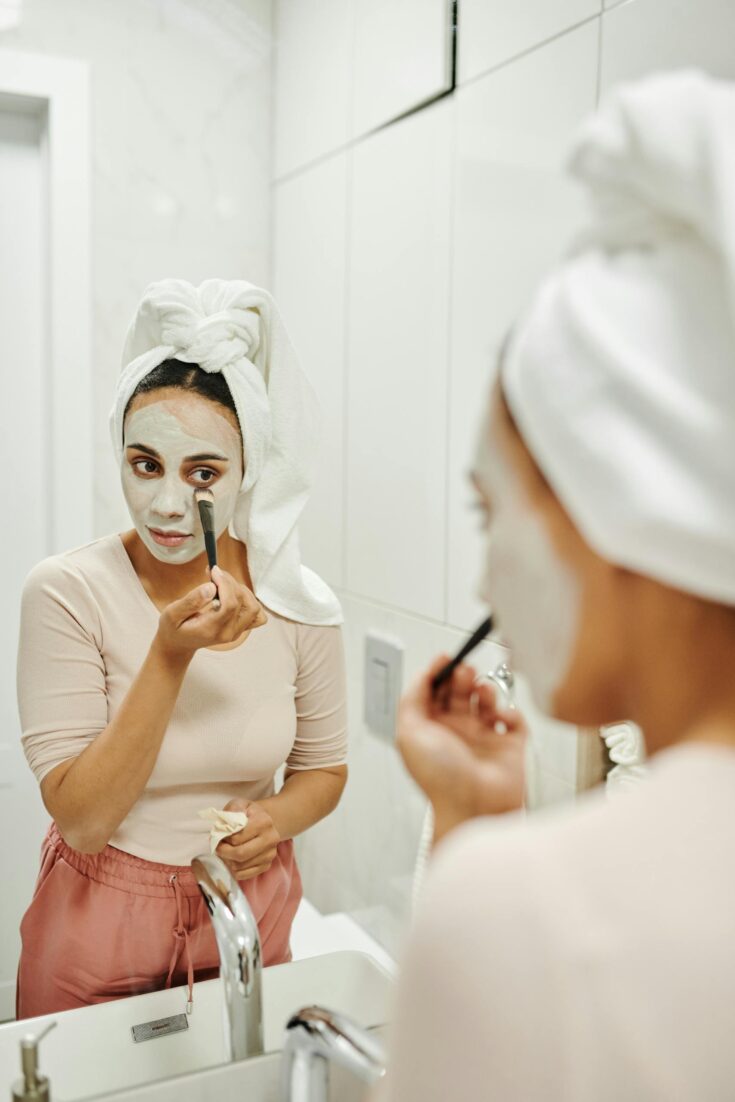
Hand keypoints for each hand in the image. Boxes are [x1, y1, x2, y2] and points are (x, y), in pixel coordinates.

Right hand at [154, 565, 267, 659]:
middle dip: (231, 583)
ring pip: (253, 607)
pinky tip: (233, 594)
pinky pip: (256, 614)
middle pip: (243, 603)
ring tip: (222, 583)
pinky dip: (249, 601)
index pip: (230, 605)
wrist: (179, 644)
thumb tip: (211, 587)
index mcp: (211, 630)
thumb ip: (191, 601)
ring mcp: (236, 632)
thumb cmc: (174, 628)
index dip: (225, 584)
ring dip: (241, 590)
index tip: (213, 571)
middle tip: (215, 573)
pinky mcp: (240, 628)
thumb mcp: (172, 614)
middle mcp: (228, 633)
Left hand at [215, 799, 280, 880]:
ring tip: (227, 851)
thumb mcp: (239, 804)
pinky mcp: (267, 865)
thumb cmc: (247, 814)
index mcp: (264, 822)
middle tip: (218, 847)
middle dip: (224, 852)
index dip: (223, 838)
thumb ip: (231, 811)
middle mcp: (271, 838)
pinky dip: (234, 870)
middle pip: (240, 854)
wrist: (264, 822)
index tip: (220, 834)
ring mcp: (270, 854)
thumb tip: (224, 825)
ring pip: (240, 866)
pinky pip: (244, 875)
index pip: (237, 838)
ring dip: (228, 861)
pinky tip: (234, 859)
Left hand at [397, 656, 527, 841]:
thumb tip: (423, 676)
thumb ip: (411, 700)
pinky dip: (508, 712)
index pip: (433, 692)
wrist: (474, 807)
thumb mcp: (409, 733)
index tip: (445, 658)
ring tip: (482, 692)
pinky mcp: (509, 747)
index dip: (438, 672)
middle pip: (459, 692)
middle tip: (465, 672)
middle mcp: (456, 732)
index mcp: (430, 730)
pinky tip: (499, 718)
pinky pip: (513, 719)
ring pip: (486, 702)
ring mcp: (483, 739)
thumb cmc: (440, 776)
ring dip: (484, 690)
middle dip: (461, 677)